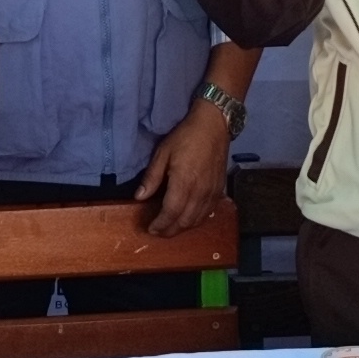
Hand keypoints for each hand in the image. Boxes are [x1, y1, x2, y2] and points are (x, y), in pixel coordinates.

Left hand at [133, 100, 235, 238]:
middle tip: (157, 231)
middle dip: (169, 230)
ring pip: (197, 220)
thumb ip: (152, 177)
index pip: (171, 213)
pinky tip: (187, 218)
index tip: (150, 229)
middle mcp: (200, 192)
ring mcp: (212, 193)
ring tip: (170, 227)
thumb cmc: (185, 137)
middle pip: (184, 221)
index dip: (160, 224)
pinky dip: (196, 220)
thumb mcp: (163, 153)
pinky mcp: (219, 190)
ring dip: (182, 228)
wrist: (214, 126)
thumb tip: (139, 197)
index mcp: (184, 182)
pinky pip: (208, 213)